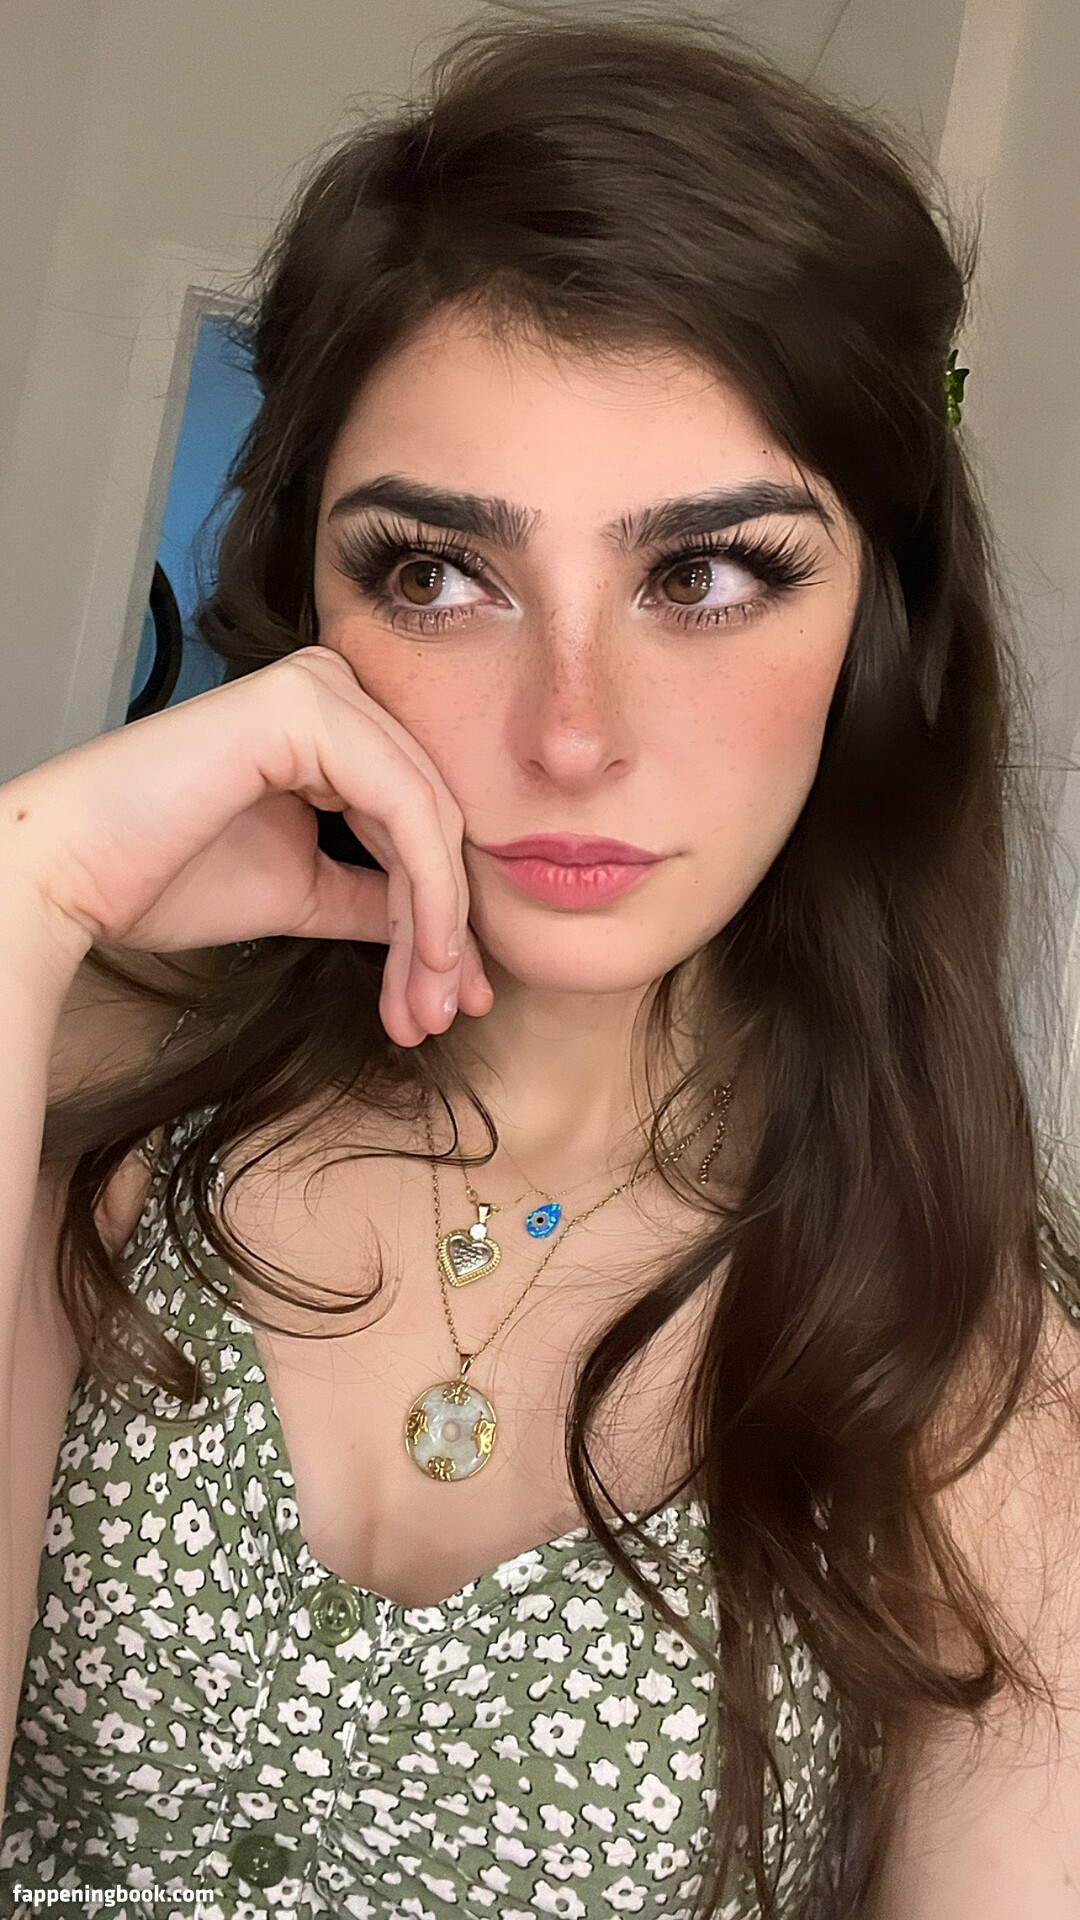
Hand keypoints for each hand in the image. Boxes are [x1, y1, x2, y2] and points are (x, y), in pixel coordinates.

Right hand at [1, 646, 491, 1046]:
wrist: (72, 878)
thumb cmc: (163, 877)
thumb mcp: (302, 892)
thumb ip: (373, 897)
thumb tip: (444, 937)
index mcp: (330, 721)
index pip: (418, 816)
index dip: (445, 913)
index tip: (451, 999)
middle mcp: (332, 689)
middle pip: (433, 818)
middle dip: (446, 930)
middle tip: (444, 1015)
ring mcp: (320, 689)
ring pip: (429, 817)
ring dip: (438, 925)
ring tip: (428, 1007)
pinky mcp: (306, 707)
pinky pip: (403, 806)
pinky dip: (424, 889)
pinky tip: (423, 955)